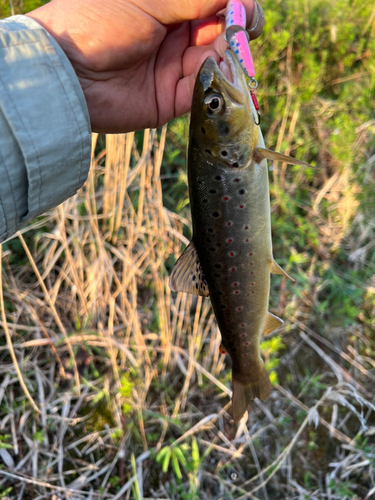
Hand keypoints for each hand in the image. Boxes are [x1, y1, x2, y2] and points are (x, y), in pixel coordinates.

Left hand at [27, 0, 260, 132]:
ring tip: (229, 53)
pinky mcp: (171, 101)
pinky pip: (203, 91)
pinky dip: (215, 83)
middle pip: (218, 32)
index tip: (245, 9)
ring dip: (227, 58)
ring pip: (215, 62)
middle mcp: (173, 37)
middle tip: (242, 32)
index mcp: (166, 6)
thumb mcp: (150, 0)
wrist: (67, 72)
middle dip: (234, 31)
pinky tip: (220, 73)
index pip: (212, 4)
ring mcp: (173, 69)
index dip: (234, 5)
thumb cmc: (99, 21)